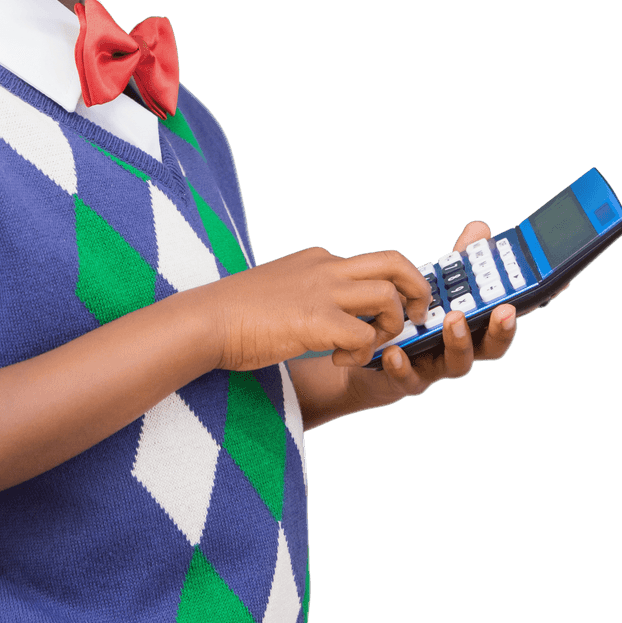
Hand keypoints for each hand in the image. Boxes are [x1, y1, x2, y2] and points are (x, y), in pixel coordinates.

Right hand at [204, 246, 430, 371]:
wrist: (204, 320)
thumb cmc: (233, 312)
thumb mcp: (279, 288)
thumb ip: (306, 292)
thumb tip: (321, 312)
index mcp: (317, 260)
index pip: (372, 262)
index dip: (392, 287)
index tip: (390, 311)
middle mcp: (326, 268)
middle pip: (395, 263)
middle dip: (417, 291)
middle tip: (415, 319)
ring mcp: (322, 291)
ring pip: (388, 297)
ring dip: (389, 327)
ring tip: (366, 348)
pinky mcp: (316, 321)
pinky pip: (364, 337)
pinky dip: (360, 355)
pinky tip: (336, 362)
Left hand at [378, 220, 515, 395]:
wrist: (370, 358)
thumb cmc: (411, 321)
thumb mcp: (433, 286)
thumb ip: (457, 262)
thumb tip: (480, 229)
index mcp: (471, 326)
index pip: (505, 318)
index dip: (528, 304)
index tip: (555, 287)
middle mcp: (459, 349)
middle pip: (490, 347)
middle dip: (501, 329)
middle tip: (504, 309)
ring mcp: (435, 367)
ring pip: (456, 364)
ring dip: (459, 342)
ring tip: (453, 318)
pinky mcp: (405, 381)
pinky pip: (409, 379)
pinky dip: (403, 367)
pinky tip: (396, 351)